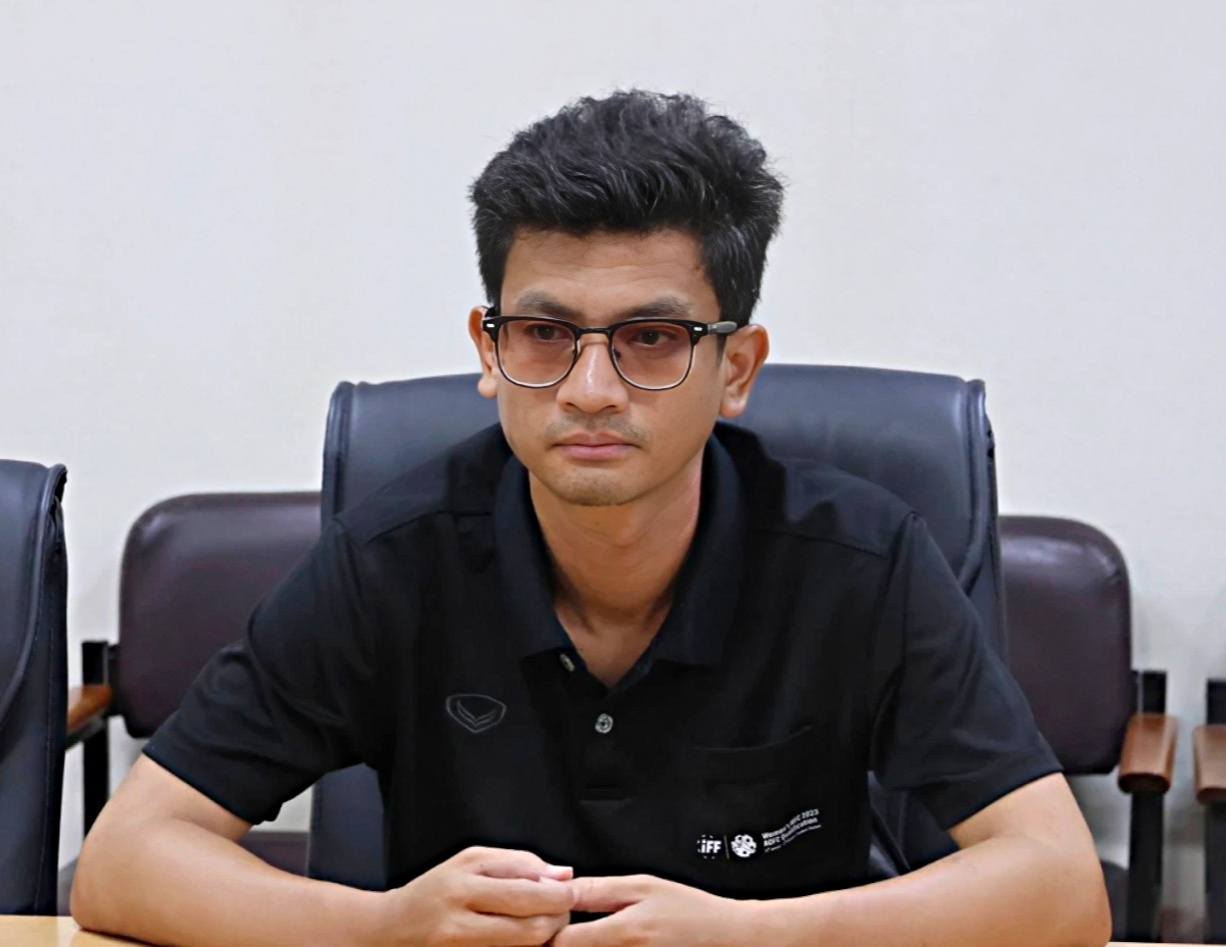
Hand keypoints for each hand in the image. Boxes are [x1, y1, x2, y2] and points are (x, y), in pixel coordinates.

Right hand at [371, 845, 575, 945]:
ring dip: (545, 937)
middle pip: (530, 929)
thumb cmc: (435, 891)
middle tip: (563, 910)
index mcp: (462, 887)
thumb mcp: (469, 861)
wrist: (389, 930)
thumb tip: (562, 874)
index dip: (558, 894)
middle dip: (558, 919)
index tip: (570, 890)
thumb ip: (517, 863)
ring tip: (544, 923)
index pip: (525, 893)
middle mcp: (459, 924)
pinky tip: (524, 937)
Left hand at [550, 874, 760, 946]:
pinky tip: (602, 942)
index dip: (550, 927)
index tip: (554, 914)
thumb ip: (599, 889)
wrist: (725, 937)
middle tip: (568, 924)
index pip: (561, 943)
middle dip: (561, 940)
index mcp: (623, 934)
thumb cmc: (689, 910)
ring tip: (585, 932)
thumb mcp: (644, 886)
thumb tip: (561, 888)